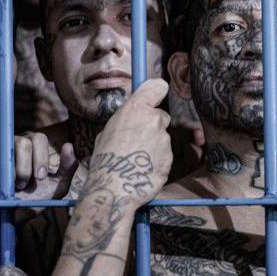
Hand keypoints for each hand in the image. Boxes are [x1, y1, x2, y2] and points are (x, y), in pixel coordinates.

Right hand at [0, 133, 77, 200]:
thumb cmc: (27, 202)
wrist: (0, 217)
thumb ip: (67, 170)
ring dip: (10, 172)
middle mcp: (13, 144)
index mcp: (32, 149)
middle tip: (22, 185)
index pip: (39, 138)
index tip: (41, 177)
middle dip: (26, 168)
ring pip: (6, 145)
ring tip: (8, 188)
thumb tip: (69, 145)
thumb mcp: (54, 190)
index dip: (42, 157)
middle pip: (24, 142)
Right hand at [87, 79, 172, 207]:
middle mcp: (154, 120)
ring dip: (153, 146)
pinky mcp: (170, 157)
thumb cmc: (106, 160)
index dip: (156, 91)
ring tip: (135, 159)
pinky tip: (142, 168)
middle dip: (152, 126)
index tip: (155, 95)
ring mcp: (164, 139)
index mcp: (135, 109)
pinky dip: (156, 160)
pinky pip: (164, 155)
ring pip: (162, 137)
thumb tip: (131, 119)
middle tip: (136, 141)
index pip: (157, 87)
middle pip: (160, 116)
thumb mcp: (107, 131)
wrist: (113, 188)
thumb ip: (126, 119)